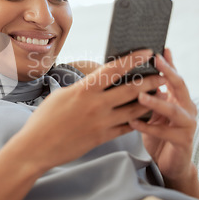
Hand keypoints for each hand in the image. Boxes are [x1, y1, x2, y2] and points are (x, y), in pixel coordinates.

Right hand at [16, 49, 164, 174]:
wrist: (36, 148)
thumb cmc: (45, 119)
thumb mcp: (61, 95)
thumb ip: (82, 87)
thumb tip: (97, 80)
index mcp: (83, 90)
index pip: (113, 69)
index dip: (133, 59)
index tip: (147, 51)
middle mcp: (95, 105)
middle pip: (131, 89)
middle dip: (151, 81)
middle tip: (162, 74)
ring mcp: (101, 123)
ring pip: (134, 110)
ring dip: (149, 101)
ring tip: (159, 94)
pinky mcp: (102, 138)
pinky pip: (127, 127)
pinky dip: (138, 120)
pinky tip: (145, 114)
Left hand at [129, 49, 198, 197]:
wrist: (169, 163)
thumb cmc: (159, 133)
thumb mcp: (154, 110)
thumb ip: (151, 93)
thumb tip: (134, 73)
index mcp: (179, 98)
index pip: (174, 76)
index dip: (169, 63)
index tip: (160, 50)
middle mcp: (187, 108)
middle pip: (180, 86)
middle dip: (168, 73)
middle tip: (155, 62)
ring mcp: (187, 124)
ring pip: (173, 110)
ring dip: (157, 102)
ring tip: (140, 95)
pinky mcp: (182, 141)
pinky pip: (165, 132)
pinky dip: (148, 127)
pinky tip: (133, 122)